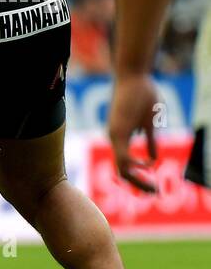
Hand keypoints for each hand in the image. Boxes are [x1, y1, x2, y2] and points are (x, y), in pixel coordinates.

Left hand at [107, 72, 160, 192]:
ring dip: (138, 179)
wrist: (133, 75)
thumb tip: (152, 159)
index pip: (124, 166)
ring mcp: (115, 134)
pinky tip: (149, 167)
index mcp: (119, 138)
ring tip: (151, 189)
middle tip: (153, 193)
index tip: (152, 187)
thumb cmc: (141, 96)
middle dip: (139, 184)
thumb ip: (149, 141)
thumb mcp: (149, 123)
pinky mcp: (119, 129)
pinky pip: (123, 155)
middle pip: (123, 171)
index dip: (137, 178)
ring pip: (122, 166)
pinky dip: (134, 166)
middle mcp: (114, 138)